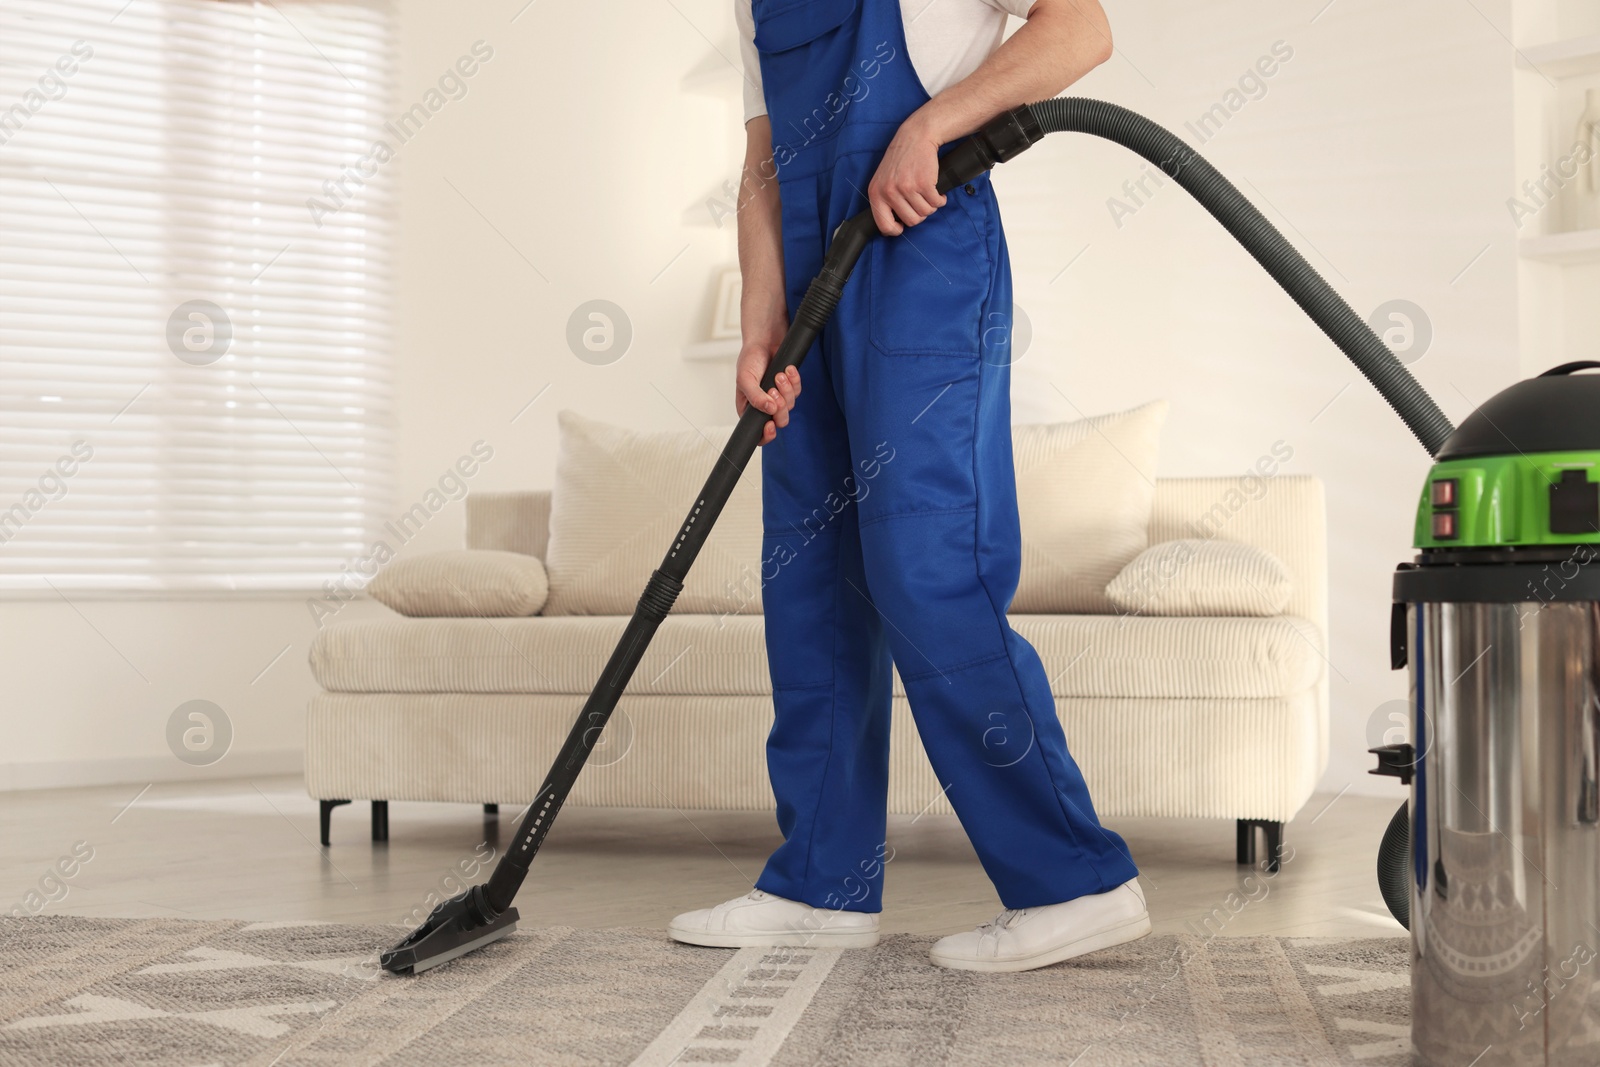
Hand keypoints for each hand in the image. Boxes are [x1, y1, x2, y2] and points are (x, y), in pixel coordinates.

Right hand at [735, 338, 800, 445]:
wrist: (765, 339)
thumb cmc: (750, 359)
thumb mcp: (745, 379)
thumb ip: (755, 397)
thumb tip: (769, 410)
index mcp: (750, 408)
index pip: (758, 433)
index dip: (766, 435)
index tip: (770, 425)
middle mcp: (764, 406)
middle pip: (779, 421)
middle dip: (780, 407)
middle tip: (774, 390)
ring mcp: (778, 397)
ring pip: (790, 406)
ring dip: (786, 390)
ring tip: (779, 375)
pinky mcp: (790, 387)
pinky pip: (797, 391)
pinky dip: (794, 381)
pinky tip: (788, 370)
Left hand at [867, 113, 945, 235]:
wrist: (916, 136)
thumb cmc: (901, 159)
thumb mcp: (884, 180)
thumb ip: (885, 200)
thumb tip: (894, 225)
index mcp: (876, 193)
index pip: (884, 226)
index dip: (897, 230)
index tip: (903, 225)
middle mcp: (889, 192)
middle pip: (911, 221)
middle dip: (920, 214)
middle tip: (921, 202)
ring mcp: (906, 188)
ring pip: (925, 213)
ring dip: (931, 206)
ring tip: (928, 194)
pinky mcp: (924, 184)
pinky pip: (936, 203)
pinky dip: (940, 199)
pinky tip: (937, 191)